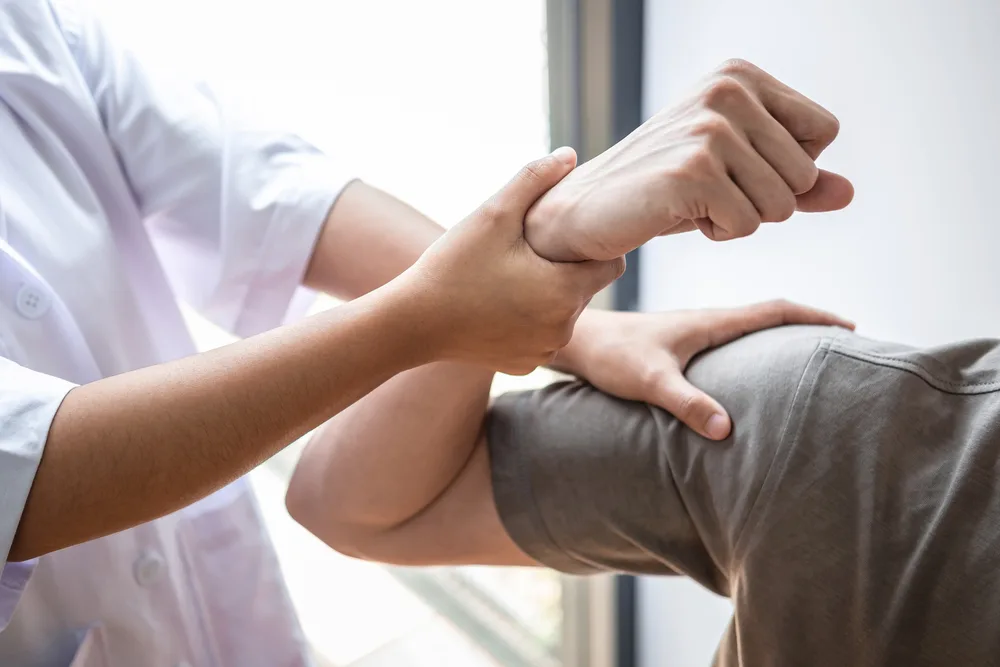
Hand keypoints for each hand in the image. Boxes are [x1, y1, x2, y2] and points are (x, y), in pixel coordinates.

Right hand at [401, 148, 624, 375]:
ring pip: (563, 315)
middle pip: (585, 289)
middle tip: (528, 252)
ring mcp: (543, 352)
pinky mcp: (524, 366)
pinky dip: (528, 322)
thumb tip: (570, 154)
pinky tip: (500, 305)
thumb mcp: (493, 214)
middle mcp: (562, 329)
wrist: (413, 323)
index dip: (595, 246)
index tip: (568, 234)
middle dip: (566, 269)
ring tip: (512, 277)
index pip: (611, 265)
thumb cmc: (452, 266)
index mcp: (565, 292)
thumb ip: (534, 180)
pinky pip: (540, 337)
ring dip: (548, 296)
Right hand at [525, 59, 854, 260]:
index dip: (787, 168)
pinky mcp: (692, 171)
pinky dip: (718, 232)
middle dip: (764, 201)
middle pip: (806, 173)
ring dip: (741, 219)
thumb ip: (795, 179)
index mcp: (740, 76)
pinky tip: (679, 214)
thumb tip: (848, 192)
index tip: (734, 169)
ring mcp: (709, 129)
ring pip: (782, 204)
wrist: (588, 210)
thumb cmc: (663, 190)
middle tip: (708, 192)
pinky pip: (748, 225)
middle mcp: (727, 91)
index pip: (823, 132)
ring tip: (694, 202)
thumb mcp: (736, 174)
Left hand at [552, 300, 853, 438]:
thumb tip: (728, 430)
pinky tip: (755, 372)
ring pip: (751, 329)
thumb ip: (686, 403)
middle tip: (845, 346)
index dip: (814, 315)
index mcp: (709, 322)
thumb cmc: (611, 357)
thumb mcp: (650, 381)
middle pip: (771, 317)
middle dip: (810, 326)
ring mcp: (695, 332)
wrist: (578, 342)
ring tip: (812, 360)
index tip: (849, 325)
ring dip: (784, 338)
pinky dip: (755, 350)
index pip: (774, 310)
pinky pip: (732, 342)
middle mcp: (707, 322)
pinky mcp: (682, 345)